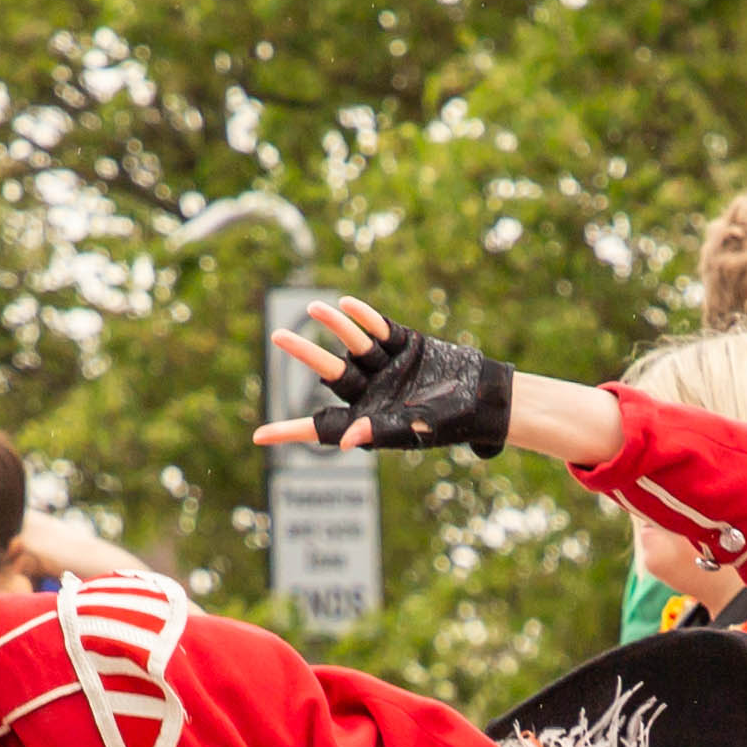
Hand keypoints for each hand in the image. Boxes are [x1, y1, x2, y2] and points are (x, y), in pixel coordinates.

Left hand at [255, 296, 514, 457]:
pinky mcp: (405, 345)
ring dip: (335, 326)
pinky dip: (365, 318)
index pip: (323, 426)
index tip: (257, 436)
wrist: (489, 398)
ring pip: (353, 346)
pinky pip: (379, 330)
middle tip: (278, 337)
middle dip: (305, 356)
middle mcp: (372, 392)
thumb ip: (380, 432)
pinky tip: (346, 304)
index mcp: (369, 419)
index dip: (290, 431)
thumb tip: (342, 441)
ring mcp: (387, 367)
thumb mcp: (417, 430)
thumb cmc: (453, 423)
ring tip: (315, 308)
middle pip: (331, 373)